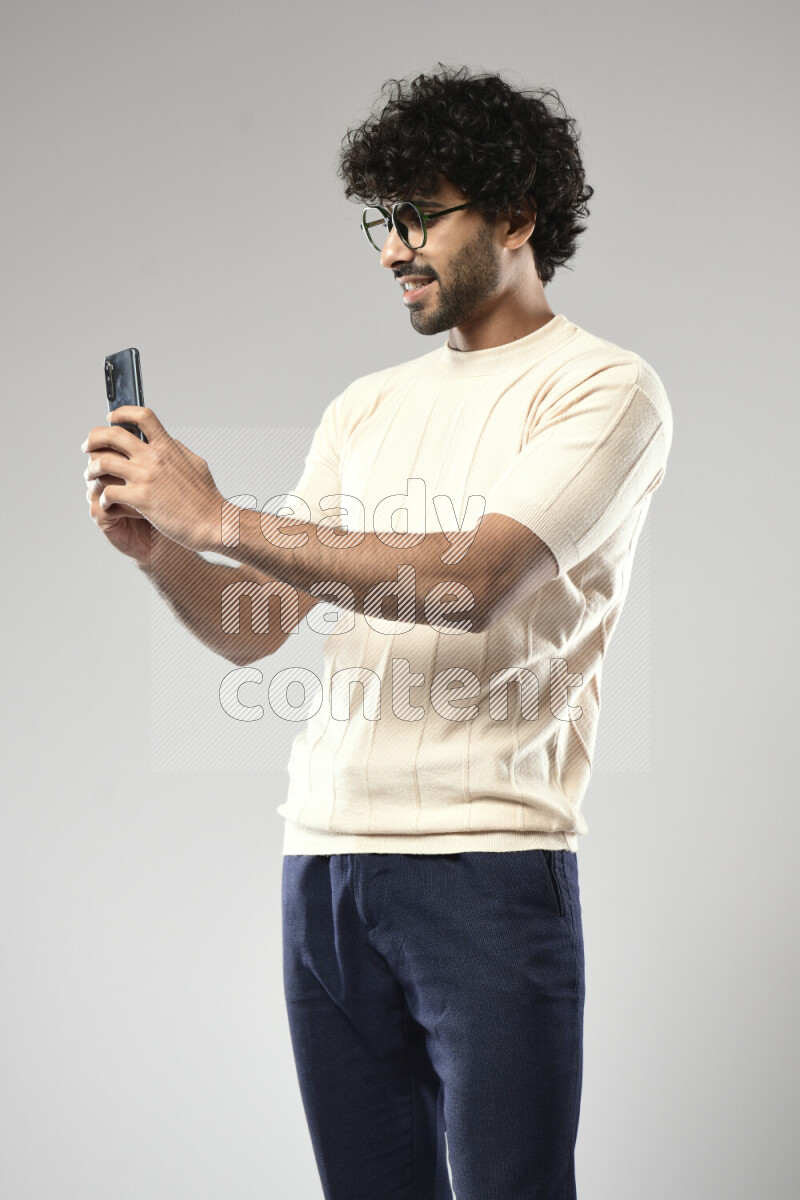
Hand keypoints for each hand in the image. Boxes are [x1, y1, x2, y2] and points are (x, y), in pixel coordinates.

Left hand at [82, 407, 223, 552]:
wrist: (213, 522)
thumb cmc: (207, 498)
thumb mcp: (196, 464)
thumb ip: (177, 450)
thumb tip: (167, 440)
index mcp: (168, 447)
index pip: (143, 416)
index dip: (123, 412)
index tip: (111, 417)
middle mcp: (154, 458)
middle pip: (113, 434)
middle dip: (94, 438)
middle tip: (88, 446)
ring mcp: (146, 478)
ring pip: (104, 462)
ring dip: (92, 468)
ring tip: (90, 475)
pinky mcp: (140, 500)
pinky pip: (109, 491)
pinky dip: (103, 496)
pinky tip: (107, 501)